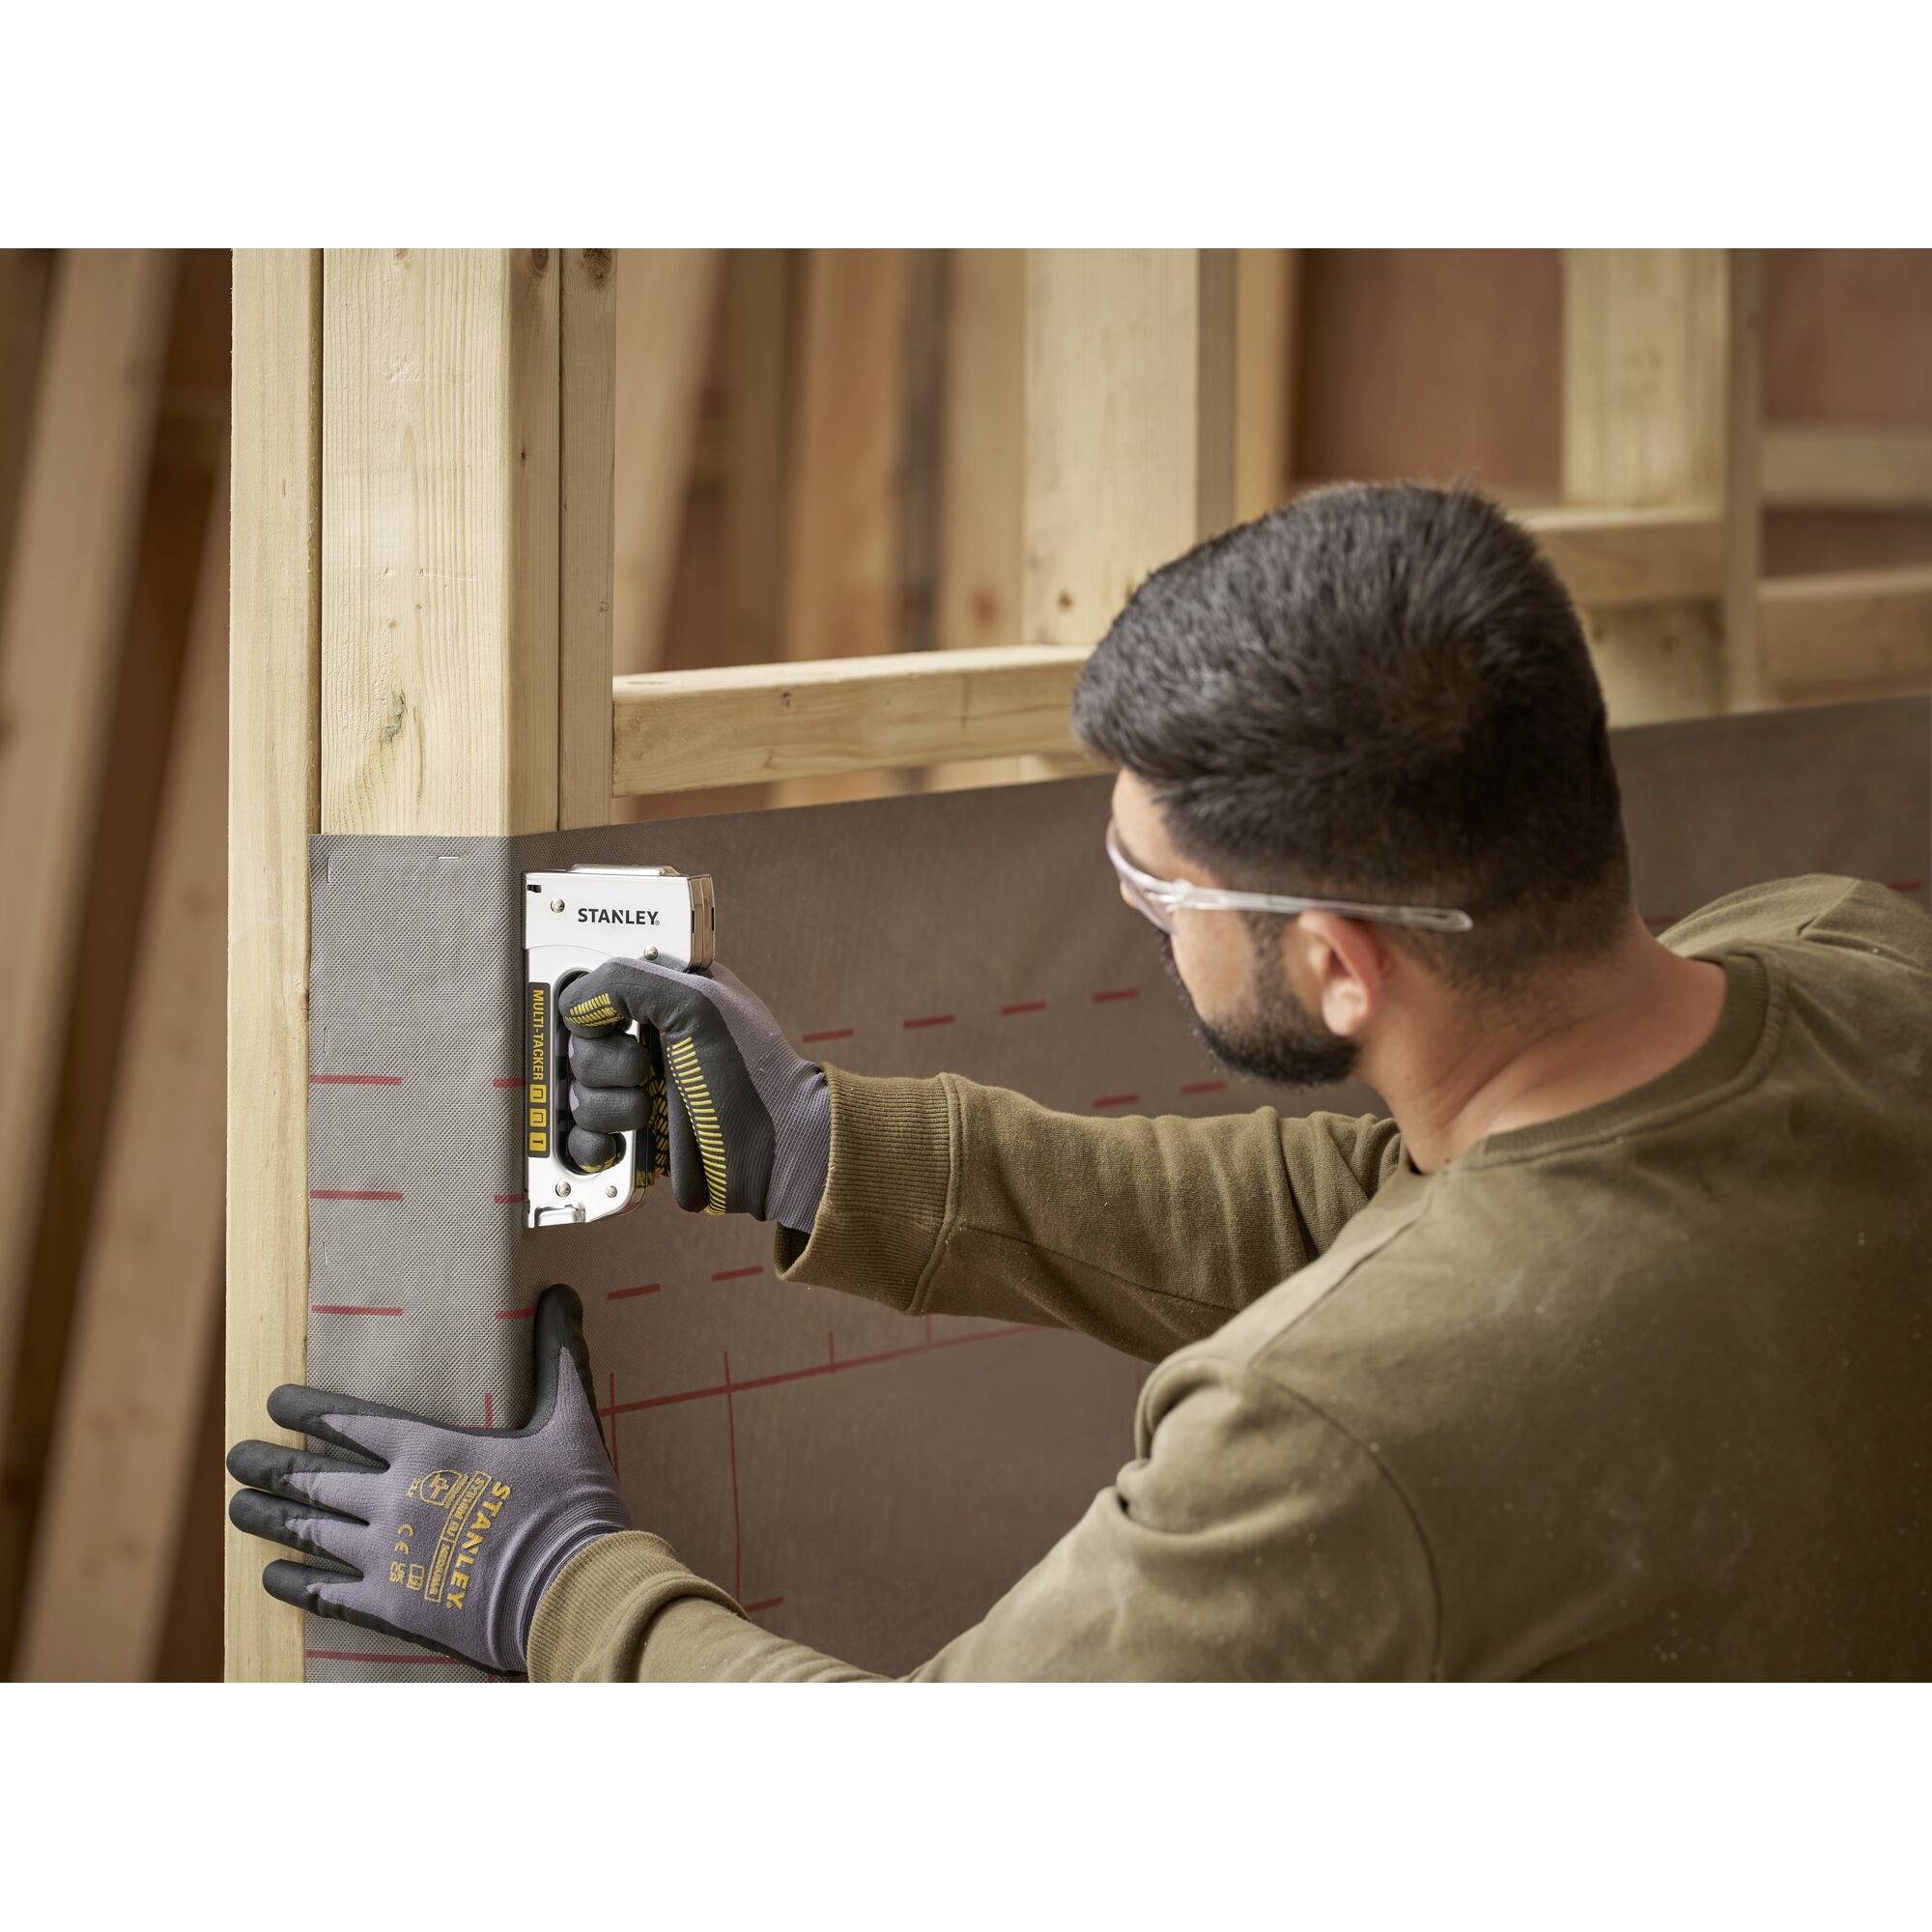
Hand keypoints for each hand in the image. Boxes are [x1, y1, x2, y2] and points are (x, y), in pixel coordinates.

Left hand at [227, 1286, 627, 1675]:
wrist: (572, 1588)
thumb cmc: (572, 1501)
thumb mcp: (571, 1420)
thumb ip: (557, 1356)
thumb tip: (561, 1293)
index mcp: (431, 1449)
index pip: (352, 1422)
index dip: (307, 1411)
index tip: (272, 1402)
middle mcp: (395, 1497)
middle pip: (315, 1476)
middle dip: (270, 1465)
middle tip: (237, 1457)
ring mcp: (388, 1555)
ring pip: (309, 1530)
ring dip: (268, 1517)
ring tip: (236, 1509)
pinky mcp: (392, 1606)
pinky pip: (326, 1593)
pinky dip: (293, 1582)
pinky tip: (270, 1576)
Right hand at [561, 958, 829, 1233]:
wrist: (774, 1150)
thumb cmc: (751, 1072)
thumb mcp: (699, 1004)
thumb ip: (630, 981)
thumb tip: (576, 1007)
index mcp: (664, 998)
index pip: (593, 991)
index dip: (589, 1010)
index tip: (611, 1026)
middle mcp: (647, 1042)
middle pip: (579, 1047)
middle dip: (604, 1065)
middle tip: (643, 1071)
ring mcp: (639, 1091)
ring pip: (578, 1094)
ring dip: (607, 1107)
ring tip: (647, 1110)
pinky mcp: (634, 1137)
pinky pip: (582, 1139)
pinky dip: (592, 1143)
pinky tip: (619, 1144)